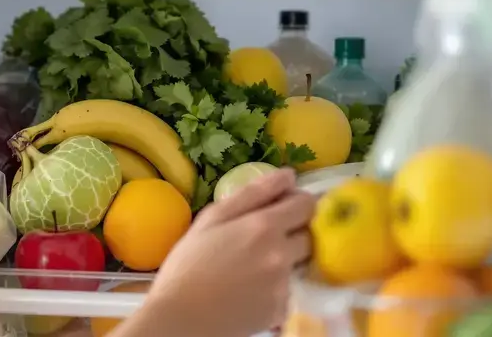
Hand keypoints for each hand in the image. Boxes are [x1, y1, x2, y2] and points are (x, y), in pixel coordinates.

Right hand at [117, 169, 315, 336]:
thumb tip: (288, 175)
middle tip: (265, 238)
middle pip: (310, 235)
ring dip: (286, 260)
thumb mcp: (212, 218)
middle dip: (295, 232)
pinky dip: (276, 287)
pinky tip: (250, 288)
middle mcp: (281, 254)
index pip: (307, 204)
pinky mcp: (282, 308)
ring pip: (300, 263)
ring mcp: (284, 284)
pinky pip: (290, 290)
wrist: (181, 316)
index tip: (283, 206)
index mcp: (264, 226)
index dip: (298, 202)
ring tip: (253, 266)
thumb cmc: (189, 262)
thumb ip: (253, 193)